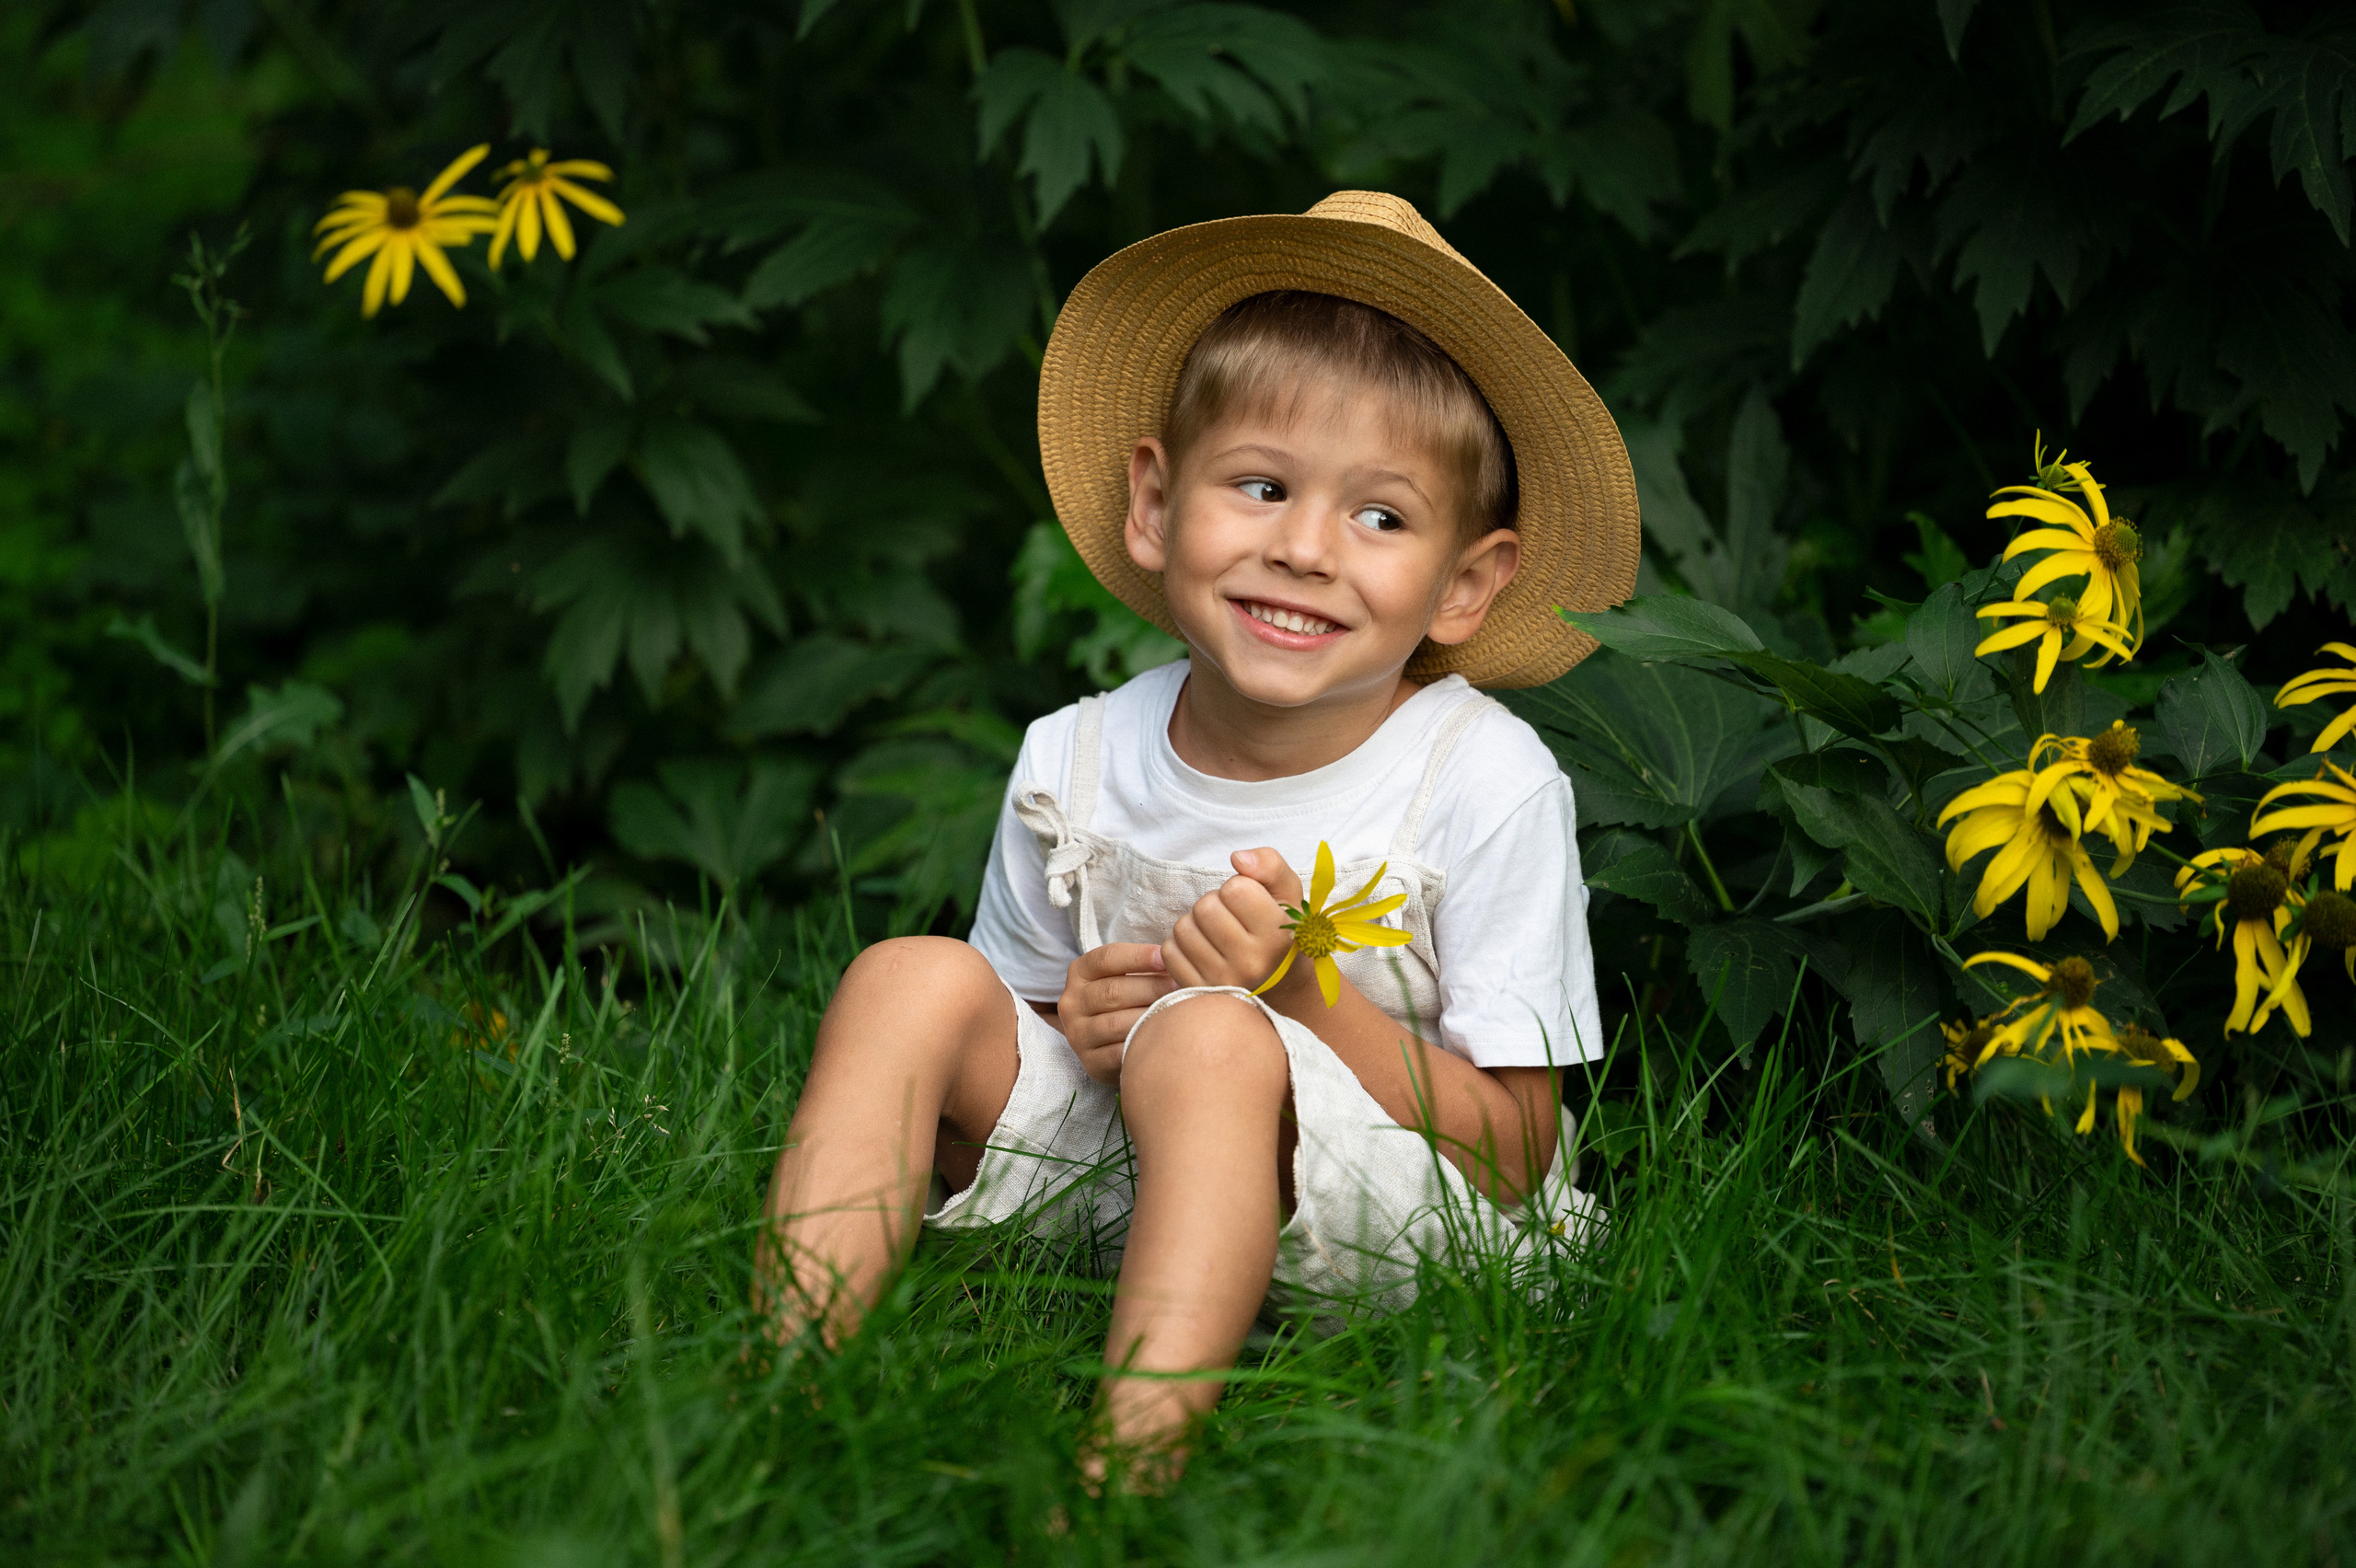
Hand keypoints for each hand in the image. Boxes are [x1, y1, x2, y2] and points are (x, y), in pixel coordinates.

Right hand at [1058, 943, 1175, 1084]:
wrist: (1113, 1044)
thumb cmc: (1131, 1000)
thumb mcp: (1128, 976)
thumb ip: (1146, 966)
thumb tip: (1176, 958)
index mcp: (1079, 972)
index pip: (1107, 958)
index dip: (1138, 957)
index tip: (1166, 957)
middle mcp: (1071, 1002)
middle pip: (1113, 990)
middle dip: (1152, 987)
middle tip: (1182, 986)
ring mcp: (1077, 1034)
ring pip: (1116, 1023)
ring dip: (1150, 1016)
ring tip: (1177, 1011)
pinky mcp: (1089, 1062)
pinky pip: (1118, 1053)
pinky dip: (1141, 1044)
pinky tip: (1162, 1038)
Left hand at [1160, 848, 1305, 995]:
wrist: (1281, 985)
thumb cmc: (1281, 930)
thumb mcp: (1289, 894)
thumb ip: (1270, 865)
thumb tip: (1237, 858)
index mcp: (1277, 936)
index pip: (1235, 889)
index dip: (1238, 887)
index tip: (1250, 902)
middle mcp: (1251, 963)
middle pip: (1205, 907)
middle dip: (1214, 903)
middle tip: (1230, 916)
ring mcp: (1222, 982)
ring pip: (1183, 928)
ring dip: (1195, 923)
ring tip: (1216, 932)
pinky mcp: (1199, 993)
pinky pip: (1169, 952)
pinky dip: (1181, 945)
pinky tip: (1203, 949)